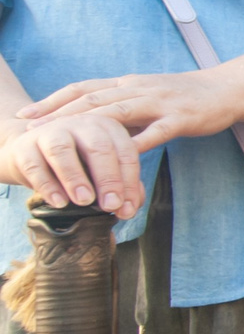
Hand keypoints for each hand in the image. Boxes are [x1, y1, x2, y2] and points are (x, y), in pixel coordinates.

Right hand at [0, 109, 142, 217]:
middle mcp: (81, 124)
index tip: (127, 210)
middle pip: (99, 147)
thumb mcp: (98, 170)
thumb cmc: (73, 163)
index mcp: (107, 127)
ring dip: (75, 177)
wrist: (25, 151)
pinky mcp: (24, 145)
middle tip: (111, 205)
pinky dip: (47, 185)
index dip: (129, 182)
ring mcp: (50, 131)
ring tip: (84, 201)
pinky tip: (59, 202)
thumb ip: (119, 184)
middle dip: (108, 178)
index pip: (126, 153)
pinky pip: (34, 165)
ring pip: (63, 151)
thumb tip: (129, 208)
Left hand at [21, 69, 236, 150]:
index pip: (83, 88)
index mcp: (128, 83)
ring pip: (117, 113)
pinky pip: (154, 133)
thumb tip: (91, 125)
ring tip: (64, 143)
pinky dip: (134, 144)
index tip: (26, 115)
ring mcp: (160, 103)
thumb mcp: (148, 95)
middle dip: (58, 114)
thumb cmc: (186, 96)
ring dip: (87, 128)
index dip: (52, 100)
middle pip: (92, 99)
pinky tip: (117, 158)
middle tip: (31, 130)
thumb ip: (121, 108)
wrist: (228, 89)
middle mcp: (139, 88)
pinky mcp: (180, 119)